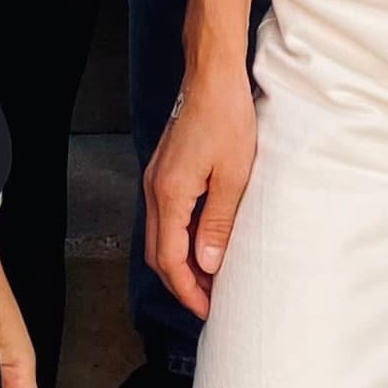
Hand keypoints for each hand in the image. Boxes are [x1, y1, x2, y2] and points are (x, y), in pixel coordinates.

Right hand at [144, 58, 257, 319]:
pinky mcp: (164, 171)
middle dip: (183, 283)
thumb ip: (217, 223)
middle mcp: (154, 190)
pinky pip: (166, 218)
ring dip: (181, 262)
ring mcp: (156, 179)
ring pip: (160, 237)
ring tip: (211, 279)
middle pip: (159, 254)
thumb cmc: (227, 118)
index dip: (189, 290)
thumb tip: (207, 265)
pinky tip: (202, 244)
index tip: (209, 310)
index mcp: (169, 194)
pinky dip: (180, 240)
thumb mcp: (233, 176)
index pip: (170, 259)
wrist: (212, 77)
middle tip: (211, 302)